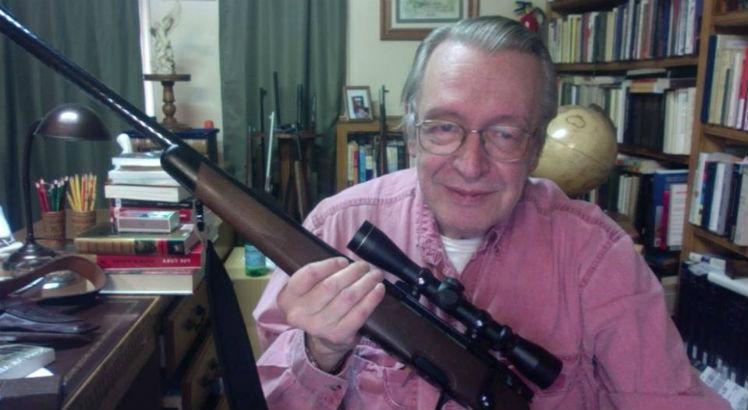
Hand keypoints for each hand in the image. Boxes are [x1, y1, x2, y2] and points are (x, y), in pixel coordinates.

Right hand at [278, 257, 384, 371]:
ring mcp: (319, 326)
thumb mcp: (307, 290)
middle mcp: (300, 314)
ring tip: (375, 275)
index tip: (344, 261)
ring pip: (348, 298)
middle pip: (331, 285)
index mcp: (289, 297)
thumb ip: (321, 275)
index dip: (330, 265)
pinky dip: (372, 299)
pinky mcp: (338, 335)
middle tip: (364, 266)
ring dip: (366, 282)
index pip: (309, 274)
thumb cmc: (316, 305)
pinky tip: (379, 290)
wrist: (320, 339)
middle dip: (352, 272)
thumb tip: (349, 263)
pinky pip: (359, 313)